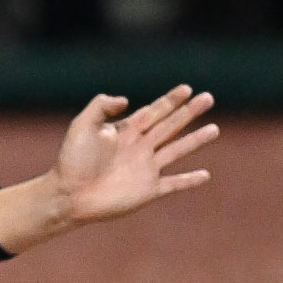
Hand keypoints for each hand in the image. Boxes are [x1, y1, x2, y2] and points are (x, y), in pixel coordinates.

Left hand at [0, 86, 218, 253]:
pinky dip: (189, 180)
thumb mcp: (81, 126)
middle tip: (209, 98)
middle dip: (189, 112)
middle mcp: (139, 148)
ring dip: (195, 140)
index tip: (187, 88)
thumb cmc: (71, 161)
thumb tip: (127, 100)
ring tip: (214, 129)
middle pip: (170, 126)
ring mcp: (145, 169)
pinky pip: (174, 184)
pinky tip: (205, 175)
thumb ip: (101, 107)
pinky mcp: (148, 190)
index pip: (153, 112)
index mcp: (125, 132)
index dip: (170, 100)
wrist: (67, 195)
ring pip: (177, 151)